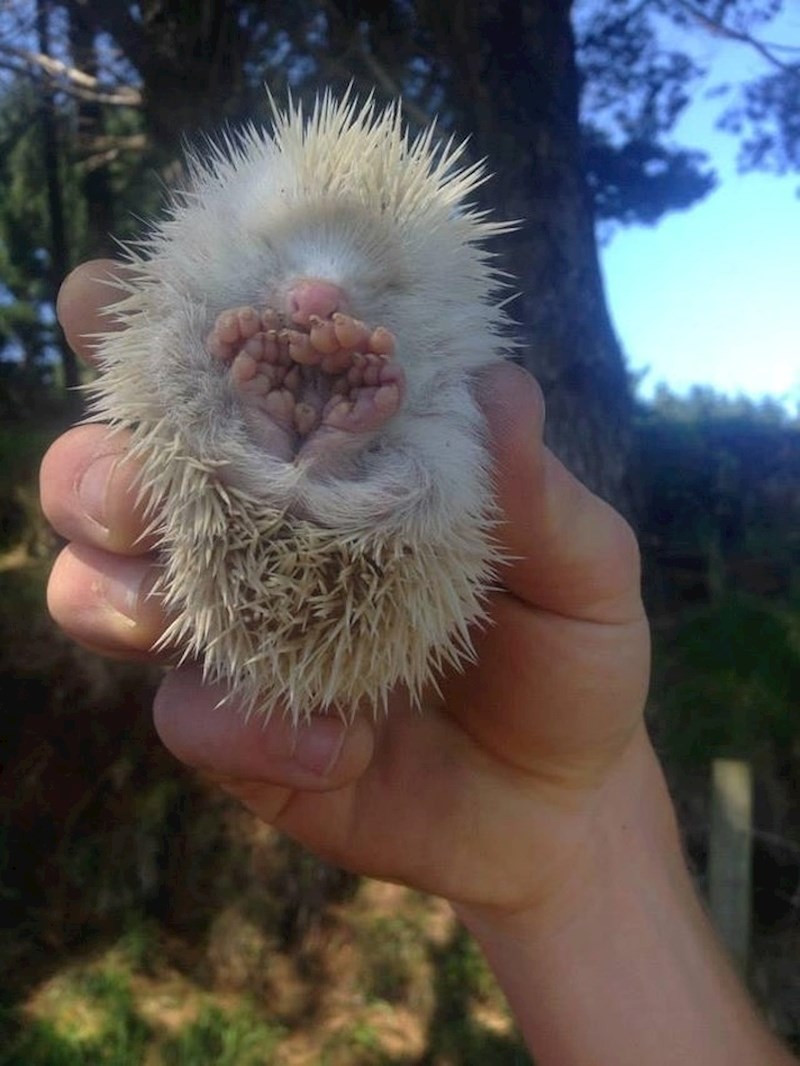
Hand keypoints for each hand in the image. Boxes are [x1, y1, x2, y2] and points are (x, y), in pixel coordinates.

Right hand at [42, 260, 651, 922]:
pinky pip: (187, 719)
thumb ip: (537, 492)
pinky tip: (339, 746)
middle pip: (108, 475)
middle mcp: (254, 536)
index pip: (223, 374)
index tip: (120, 300)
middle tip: (141, 487)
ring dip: (113, 589)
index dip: (152, 328)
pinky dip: (244, 727)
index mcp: (326, 462)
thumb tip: (498, 386)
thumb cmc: (568, 651)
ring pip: (98, 588)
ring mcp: (233, 636)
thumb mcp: (581, 569)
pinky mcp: (234, 736)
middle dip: (95, 468)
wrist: (560, 798)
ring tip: (179, 617)